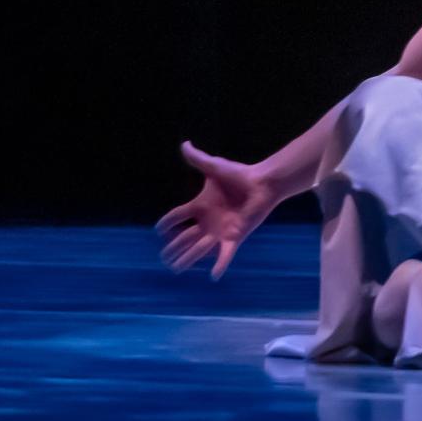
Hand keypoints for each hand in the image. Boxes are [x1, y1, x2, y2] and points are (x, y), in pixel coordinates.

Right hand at [156, 143, 276, 277]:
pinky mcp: (234, 237)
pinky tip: (214, 277)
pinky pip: (225, 254)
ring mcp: (220, 230)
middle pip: (185, 237)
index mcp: (200, 205)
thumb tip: (184, 144)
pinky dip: (220, 265)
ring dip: (188, 259)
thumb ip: (198, 158)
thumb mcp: (214, 166)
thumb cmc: (240, 174)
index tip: (158, 230)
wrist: (263, 183)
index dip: (167, 222)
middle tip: (162, 258)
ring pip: (199, 248)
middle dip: (174, 247)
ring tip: (176, 269)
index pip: (177, 216)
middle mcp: (208, 220)